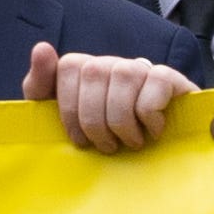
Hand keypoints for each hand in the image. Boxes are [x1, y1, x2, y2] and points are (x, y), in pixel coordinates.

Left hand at [25, 42, 190, 153]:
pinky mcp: (172, 79)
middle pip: (94, 71)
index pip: (69, 66)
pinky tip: (153, 131)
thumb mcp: (64, 124)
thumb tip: (42, 48)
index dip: (69, 107)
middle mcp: (114, 65)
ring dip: (122, 119)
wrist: (159, 165)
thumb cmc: (106, 144)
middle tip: (107, 147)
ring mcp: (143, 70)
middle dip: (94, 120)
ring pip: (124, 75)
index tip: (79, 140)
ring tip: (130, 142)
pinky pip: (156, 82)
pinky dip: (150, 113)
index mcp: (87, 73)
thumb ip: (41, 87)